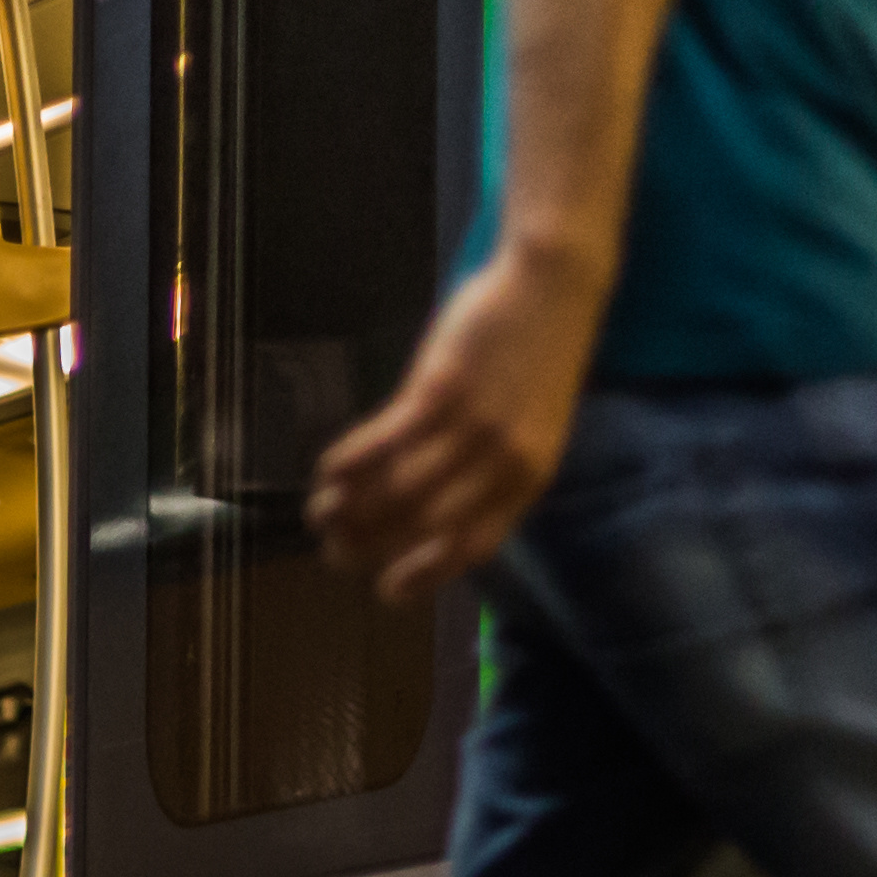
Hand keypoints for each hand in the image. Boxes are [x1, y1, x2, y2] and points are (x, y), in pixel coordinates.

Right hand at [308, 248, 603, 614]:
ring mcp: (472, 427)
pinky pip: (386, 440)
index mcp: (530, 480)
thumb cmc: (539, 355)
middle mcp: (503, 463)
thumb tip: (437, 509)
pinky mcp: (442, 389)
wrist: (555, 285)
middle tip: (335, 554)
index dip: (425, 575)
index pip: (473, 547)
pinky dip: (350, 460)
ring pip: (398, 489)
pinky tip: (327, 469)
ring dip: (350, 508)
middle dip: (372, 547)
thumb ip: (491, 470)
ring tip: (320, 515)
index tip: (386, 591)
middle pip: (424, 525)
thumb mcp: (532, 426)